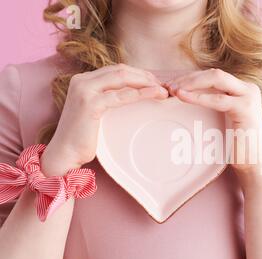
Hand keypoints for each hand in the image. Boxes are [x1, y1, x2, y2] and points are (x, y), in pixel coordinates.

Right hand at [41, 64, 167, 175]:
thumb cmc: (83, 137)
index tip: (155, 83)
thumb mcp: (95, 111)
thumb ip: (107, 99)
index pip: (116, 69)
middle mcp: (82, 80)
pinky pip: (121, 95)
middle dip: (145, 76)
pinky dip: (140, 93)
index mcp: (83, 80)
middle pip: (121, 70)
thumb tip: (131, 95)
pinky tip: (154, 94)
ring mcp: (85, 90)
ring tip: (164, 90)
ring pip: (122, 78)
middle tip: (164, 85)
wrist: (65, 153)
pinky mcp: (90, 104)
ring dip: (146, 83)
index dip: (138, 74)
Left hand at [165, 68, 261, 175]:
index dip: (192, 78)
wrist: (255, 163)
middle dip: (189, 78)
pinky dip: (199, 97)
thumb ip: (213, 106)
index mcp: (242, 89)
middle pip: (214, 73)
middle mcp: (248, 88)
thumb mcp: (224, 119)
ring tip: (173, 90)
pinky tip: (183, 97)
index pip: (214, 76)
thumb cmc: (236, 145)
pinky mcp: (246, 108)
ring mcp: (249, 97)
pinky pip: (218, 100)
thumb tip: (186, 97)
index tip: (172, 85)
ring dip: (192, 83)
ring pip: (216, 79)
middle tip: (169, 86)